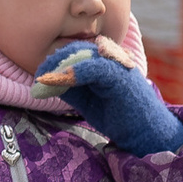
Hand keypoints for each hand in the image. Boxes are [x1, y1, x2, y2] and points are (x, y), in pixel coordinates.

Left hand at [34, 36, 182, 156]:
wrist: (145, 131)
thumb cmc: (117, 115)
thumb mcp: (86, 100)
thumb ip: (69, 88)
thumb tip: (44, 81)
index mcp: (104, 60)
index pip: (74, 51)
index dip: (54, 61)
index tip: (38, 75)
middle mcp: (111, 57)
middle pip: (75, 50)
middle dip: (53, 63)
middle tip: (37, 79)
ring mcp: (117, 64)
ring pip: (82, 56)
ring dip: (59, 67)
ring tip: (42, 80)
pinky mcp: (120, 75)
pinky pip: (94, 68)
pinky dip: (75, 72)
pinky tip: (58, 80)